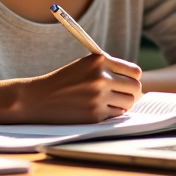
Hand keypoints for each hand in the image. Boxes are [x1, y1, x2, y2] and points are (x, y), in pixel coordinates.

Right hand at [9, 53, 142, 123]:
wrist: (38, 98)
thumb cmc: (63, 81)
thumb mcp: (85, 65)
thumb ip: (109, 69)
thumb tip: (136, 82)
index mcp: (99, 60)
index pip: (134, 72)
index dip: (133, 78)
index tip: (128, 82)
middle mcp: (101, 77)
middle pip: (135, 88)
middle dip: (131, 93)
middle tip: (123, 96)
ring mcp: (98, 97)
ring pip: (128, 103)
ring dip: (122, 105)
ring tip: (109, 103)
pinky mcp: (94, 115)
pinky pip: (116, 115)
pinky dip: (111, 114)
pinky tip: (98, 110)